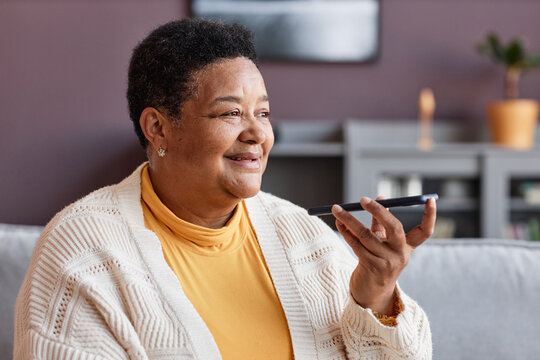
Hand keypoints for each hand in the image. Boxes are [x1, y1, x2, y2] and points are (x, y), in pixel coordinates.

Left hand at [332, 196, 435, 314]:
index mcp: (407, 246)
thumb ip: (381, 222)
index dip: (430, 216)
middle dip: (379, 211)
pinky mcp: (370, 267)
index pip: (425, 231)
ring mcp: (386, 262)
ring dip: (349, 220)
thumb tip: (381, 198)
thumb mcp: (383, 241)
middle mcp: (400, 254)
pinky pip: (356, 244)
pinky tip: (338, 223)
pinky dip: (345, 232)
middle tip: (363, 199)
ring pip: (366, 235)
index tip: (431, 200)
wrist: (371, 293)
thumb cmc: (377, 261)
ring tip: (336, 209)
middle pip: (395, 228)